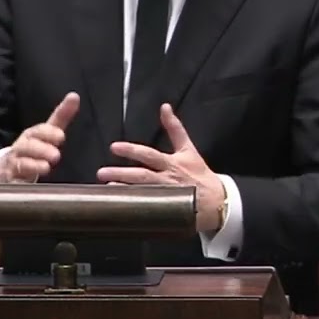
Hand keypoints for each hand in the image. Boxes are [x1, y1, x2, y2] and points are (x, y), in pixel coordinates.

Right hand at [0, 92, 80, 182]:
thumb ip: (61, 116)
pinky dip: (19, 182)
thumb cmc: (32, 149)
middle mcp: (19, 149)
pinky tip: (29, 184)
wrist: (5, 169)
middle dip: (40, 149)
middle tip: (56, 155)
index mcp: (30, 136)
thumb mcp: (47, 133)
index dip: (48, 133)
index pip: (37, 131)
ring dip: (32, 165)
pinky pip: (12, 182)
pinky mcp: (8, 182)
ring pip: (19, 163)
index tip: (61, 137)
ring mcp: (12, 165)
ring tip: (46, 167)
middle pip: (26, 146)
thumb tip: (74, 96)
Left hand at [97, 103, 225, 232]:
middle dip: (121, 174)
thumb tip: (164, 107)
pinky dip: (134, 207)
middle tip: (101, 172)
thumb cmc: (200, 174)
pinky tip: (119, 206)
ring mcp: (166, 198)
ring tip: (107, 188)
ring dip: (124, 191)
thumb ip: (174, 128)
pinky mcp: (166, 212)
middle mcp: (167, 180)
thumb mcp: (189, 149)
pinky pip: (147, 210)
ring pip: (142, 194)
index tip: (114, 147)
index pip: (149, 155)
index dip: (132, 151)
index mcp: (172, 164)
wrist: (217, 202)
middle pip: (142, 176)